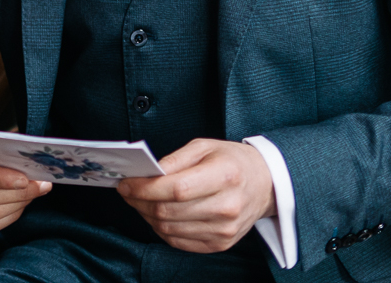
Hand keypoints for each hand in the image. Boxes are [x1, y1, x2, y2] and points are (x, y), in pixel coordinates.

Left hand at [117, 138, 274, 253]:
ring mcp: (225, 230)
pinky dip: (161, 229)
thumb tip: (146, 174)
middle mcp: (227, 207)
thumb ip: (174, 159)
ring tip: (140, 201)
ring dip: (147, 216)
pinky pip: (179, 241)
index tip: (125, 183)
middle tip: (127, 191)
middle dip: (139, 201)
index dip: (144, 188)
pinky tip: (157, 215)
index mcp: (225, 176)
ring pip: (170, 229)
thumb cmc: (231, 161)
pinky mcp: (221, 244)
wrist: (265, 185)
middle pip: (169, 211)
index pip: (176, 189)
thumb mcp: (204, 147)